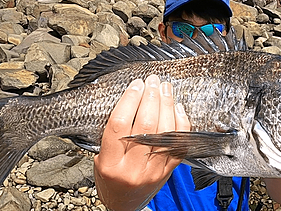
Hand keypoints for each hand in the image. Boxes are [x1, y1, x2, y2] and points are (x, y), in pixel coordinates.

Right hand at [94, 75, 190, 210]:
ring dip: (167, 105)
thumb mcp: (100, 159)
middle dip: (151, 97)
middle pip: (146, 125)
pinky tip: (177, 108)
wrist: (124, 205)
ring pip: (165, 132)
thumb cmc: (110, 180)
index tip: (136, 84)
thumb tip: (128, 100)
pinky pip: (179, 144)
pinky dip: (181, 123)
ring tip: (165, 88)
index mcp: (110, 163)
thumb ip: (112, 135)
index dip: (129, 100)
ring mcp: (153, 170)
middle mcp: (133, 168)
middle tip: (153, 81)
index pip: (120, 125)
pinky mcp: (168, 171)